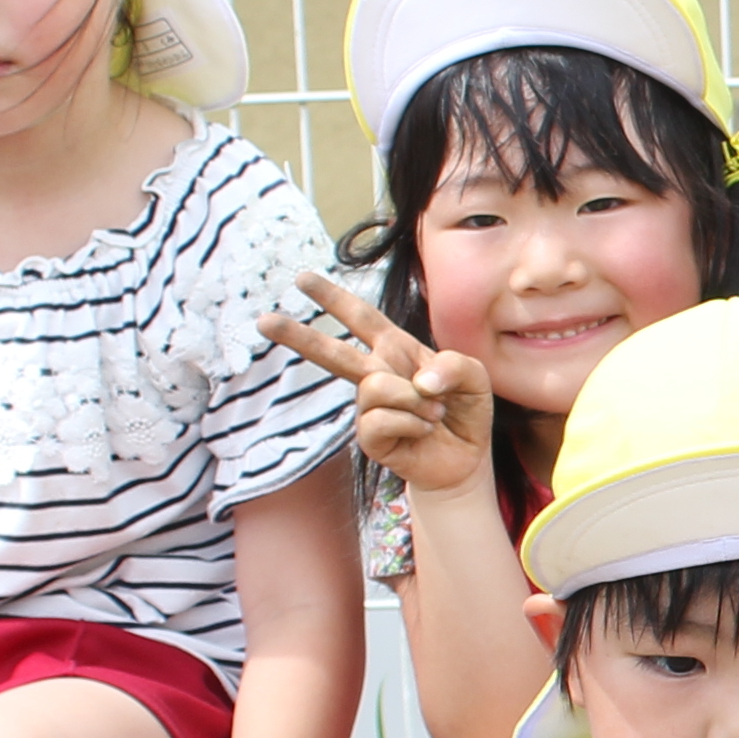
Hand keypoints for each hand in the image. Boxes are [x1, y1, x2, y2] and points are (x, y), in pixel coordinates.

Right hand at [259, 271, 493, 496]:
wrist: (466, 458)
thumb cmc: (465, 411)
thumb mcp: (474, 377)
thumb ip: (454, 365)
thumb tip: (417, 381)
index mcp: (395, 350)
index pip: (361, 317)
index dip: (333, 297)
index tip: (301, 279)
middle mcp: (375, 375)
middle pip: (331, 352)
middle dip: (297, 336)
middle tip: (263, 320)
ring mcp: (369, 407)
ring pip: (375, 387)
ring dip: (415, 400)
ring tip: (433, 413)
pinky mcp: (370, 438)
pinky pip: (382, 419)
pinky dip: (413, 423)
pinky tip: (423, 430)